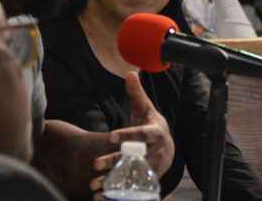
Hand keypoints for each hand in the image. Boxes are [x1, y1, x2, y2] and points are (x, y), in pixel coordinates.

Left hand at [89, 72, 173, 192]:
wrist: (167, 149)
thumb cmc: (152, 126)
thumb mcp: (146, 109)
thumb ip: (137, 94)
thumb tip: (130, 72)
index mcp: (156, 133)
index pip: (142, 134)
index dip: (128, 135)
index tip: (111, 136)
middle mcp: (156, 152)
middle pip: (135, 158)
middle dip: (115, 161)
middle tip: (95, 164)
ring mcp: (152, 168)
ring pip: (132, 175)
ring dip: (113, 181)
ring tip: (94, 184)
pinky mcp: (147, 180)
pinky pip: (132, 189)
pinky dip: (116, 195)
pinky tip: (100, 197)